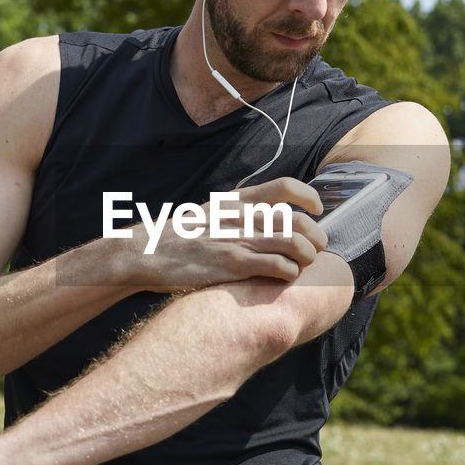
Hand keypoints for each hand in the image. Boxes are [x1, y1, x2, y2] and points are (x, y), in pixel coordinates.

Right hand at [131, 176, 327, 292]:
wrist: (146, 252)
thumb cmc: (178, 238)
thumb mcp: (208, 213)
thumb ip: (235, 213)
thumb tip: (262, 217)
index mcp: (236, 201)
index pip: (284, 187)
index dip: (309, 197)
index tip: (318, 209)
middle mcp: (241, 216)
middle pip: (297, 219)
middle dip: (316, 236)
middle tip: (318, 248)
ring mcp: (237, 239)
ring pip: (294, 243)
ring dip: (307, 256)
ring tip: (304, 265)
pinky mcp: (232, 265)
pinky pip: (277, 267)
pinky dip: (289, 273)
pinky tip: (285, 277)